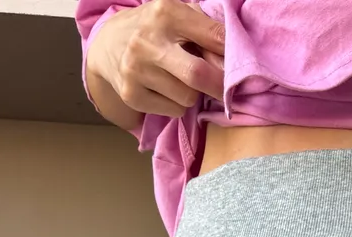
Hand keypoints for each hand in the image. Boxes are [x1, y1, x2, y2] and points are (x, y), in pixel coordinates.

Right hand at [86, 0, 225, 127]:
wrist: (107, 44)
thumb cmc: (155, 29)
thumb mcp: (177, 14)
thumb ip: (205, 30)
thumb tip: (234, 59)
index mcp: (166, 12)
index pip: (213, 36)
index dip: (232, 54)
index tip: (243, 67)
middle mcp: (148, 40)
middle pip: (198, 74)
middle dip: (219, 86)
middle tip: (228, 90)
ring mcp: (136, 69)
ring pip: (187, 97)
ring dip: (193, 93)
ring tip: (181, 80)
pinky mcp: (131, 94)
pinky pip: (173, 110)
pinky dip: (177, 104)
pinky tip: (166, 89)